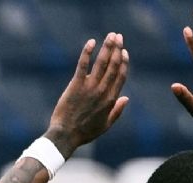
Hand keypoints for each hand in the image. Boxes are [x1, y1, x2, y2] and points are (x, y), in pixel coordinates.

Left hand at [44, 32, 129, 156]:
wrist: (66, 135)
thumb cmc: (85, 132)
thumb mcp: (105, 125)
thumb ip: (117, 111)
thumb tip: (126, 98)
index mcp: (110, 100)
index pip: (120, 77)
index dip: (123, 62)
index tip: (124, 52)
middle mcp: (102, 91)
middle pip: (113, 66)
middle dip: (117, 49)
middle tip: (119, 36)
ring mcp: (89, 87)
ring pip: (102, 63)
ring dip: (107, 47)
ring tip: (111, 35)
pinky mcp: (76, 85)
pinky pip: (83, 65)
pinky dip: (87, 52)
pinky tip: (92, 42)